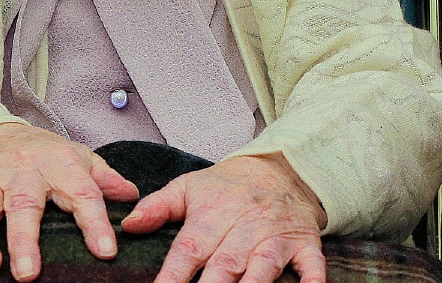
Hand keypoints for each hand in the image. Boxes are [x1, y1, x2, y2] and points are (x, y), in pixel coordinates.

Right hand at [0, 123, 138, 281]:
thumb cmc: (42, 152)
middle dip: (24, 240)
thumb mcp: (78, 156)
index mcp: (56, 165)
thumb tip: (133, 197)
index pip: (80, 193)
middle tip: (28, 273)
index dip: (93, 221)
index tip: (105, 250)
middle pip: (23, 205)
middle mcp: (19, 171)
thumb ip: (104, 177)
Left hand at [122, 154, 326, 282]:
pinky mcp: (305, 244)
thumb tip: (128, 225)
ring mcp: (275, 237)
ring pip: (263, 269)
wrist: (276, 170)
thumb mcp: (188, 188)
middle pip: (225, 265)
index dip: (173, 274)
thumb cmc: (225, 187)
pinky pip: (312, 265)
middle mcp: (243, 228)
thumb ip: (157, 207)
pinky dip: (312, 280)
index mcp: (211, 216)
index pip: (188, 250)